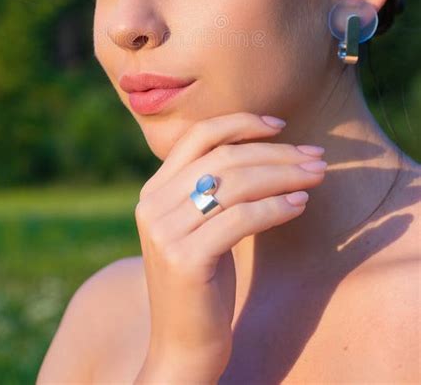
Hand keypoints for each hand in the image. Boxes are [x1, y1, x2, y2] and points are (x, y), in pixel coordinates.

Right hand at [134, 112, 326, 381]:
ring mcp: (165, 231)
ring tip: (317, 175)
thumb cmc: (204, 283)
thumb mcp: (203, 225)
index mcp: (155, 189)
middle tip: (316, 156)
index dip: (241, 124)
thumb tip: (269, 148)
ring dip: (284, 174)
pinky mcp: (184, 259)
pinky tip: (300, 205)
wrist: (182, 346)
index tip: (280, 125)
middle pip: (224, 158)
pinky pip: (241, 219)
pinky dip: (276, 208)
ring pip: (235, 183)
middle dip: (276, 152)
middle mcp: (153, 203)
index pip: (199, 136)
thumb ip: (216, 188)